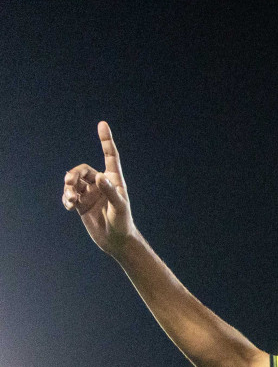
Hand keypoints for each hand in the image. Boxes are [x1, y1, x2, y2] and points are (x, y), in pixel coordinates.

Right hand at [62, 122, 136, 256]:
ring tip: (70, 198)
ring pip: (73, 182)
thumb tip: (98, 177)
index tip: (102, 125)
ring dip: (68, 187)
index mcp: (114, 181)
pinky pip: (69, 195)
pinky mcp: (81, 204)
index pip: (110, 156)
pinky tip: (69, 205)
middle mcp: (101, 184)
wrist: (116, 241)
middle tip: (70, 182)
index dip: (106, 141)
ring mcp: (90, 193)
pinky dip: (66, 198)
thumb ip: (110, 192)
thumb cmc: (123, 223)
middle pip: (83, 170)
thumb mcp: (119, 208)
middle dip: (74, 174)